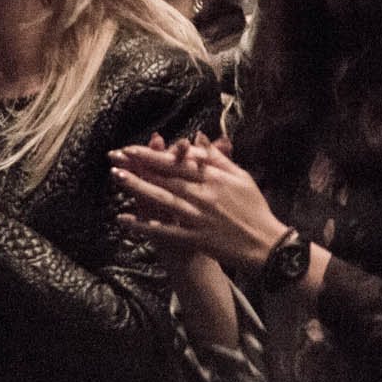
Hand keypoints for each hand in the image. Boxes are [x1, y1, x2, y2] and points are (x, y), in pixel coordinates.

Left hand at [112, 132, 287, 275]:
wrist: (267, 245)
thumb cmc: (254, 208)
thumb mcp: (240, 176)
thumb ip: (216, 157)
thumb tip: (198, 136)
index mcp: (214, 178)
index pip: (178, 161)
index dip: (153, 154)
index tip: (132, 147)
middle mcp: (204, 195)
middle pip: (165, 177)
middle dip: (138, 165)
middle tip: (114, 156)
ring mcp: (198, 217)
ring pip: (163, 199)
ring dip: (138, 188)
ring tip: (117, 177)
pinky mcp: (195, 238)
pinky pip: (165, 231)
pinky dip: (144, 225)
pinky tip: (124, 219)